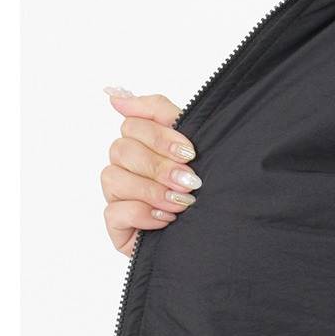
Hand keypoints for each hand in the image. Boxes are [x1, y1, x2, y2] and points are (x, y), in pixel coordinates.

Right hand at [100, 87, 200, 255]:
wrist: (221, 240)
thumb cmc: (208, 195)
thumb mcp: (194, 148)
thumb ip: (160, 113)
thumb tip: (116, 95)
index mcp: (144, 146)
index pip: (132, 123)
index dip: (160, 136)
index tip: (190, 153)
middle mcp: (127, 168)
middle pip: (121, 149)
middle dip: (159, 166)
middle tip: (190, 182)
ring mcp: (119, 198)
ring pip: (113, 177)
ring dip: (152, 190)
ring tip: (182, 203)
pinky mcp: (117, 227)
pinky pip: (113, 211)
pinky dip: (142, 213)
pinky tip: (166, 221)